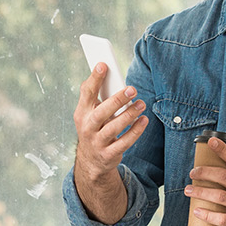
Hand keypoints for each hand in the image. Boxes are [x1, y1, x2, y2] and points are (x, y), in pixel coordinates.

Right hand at [73, 63, 147, 182]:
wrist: (92, 160)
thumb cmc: (95, 128)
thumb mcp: (90, 113)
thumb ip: (97, 95)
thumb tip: (107, 70)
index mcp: (82, 113)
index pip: (86, 93)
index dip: (94, 79)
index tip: (103, 65)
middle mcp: (87, 128)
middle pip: (101, 113)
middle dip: (116, 100)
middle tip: (132, 89)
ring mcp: (97, 142)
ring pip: (113, 128)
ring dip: (129, 115)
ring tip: (141, 104)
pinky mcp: (109, 154)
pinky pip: (124, 143)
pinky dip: (135, 131)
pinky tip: (143, 120)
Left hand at [185, 138, 225, 225]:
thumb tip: (218, 167)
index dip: (223, 150)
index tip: (211, 142)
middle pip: (224, 177)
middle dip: (205, 173)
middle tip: (193, 173)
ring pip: (220, 196)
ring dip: (201, 192)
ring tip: (188, 190)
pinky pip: (223, 218)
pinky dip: (208, 215)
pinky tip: (197, 211)